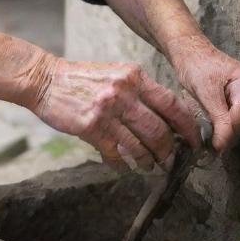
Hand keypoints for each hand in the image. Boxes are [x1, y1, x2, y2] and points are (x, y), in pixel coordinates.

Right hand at [29, 55, 202, 173]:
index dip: (188, 126)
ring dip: (149, 161)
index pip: (171, 103)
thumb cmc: (82, 79)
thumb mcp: (116, 74)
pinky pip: (116, 155)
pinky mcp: (91, 128)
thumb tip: (166, 117)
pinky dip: (123, 165)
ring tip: (149, 166)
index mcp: (134, 76)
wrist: (45, 79)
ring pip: (141, 145)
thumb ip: (139, 91)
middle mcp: (124, 92)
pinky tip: (123, 166)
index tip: (194, 141)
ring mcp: (108, 110)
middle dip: (169, 151)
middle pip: (160, 129)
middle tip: (170, 161)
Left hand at [168, 36, 239, 153]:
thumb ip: (218, 119)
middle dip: (233, 132)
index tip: (216, 148)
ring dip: (233, 129)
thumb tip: (223, 147)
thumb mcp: (206, 92)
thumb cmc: (196, 65)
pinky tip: (222, 128)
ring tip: (218, 138)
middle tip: (217, 145)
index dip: (229, 133)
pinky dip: (233, 122)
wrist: (190, 52)